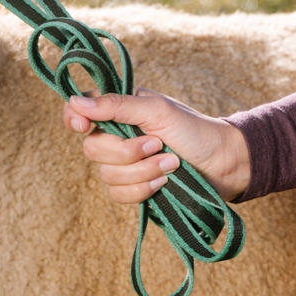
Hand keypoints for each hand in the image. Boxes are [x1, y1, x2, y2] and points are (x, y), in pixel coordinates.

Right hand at [63, 88, 250, 203]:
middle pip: (92, 148)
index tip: (84, 126)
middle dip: (127, 152)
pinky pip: (118, 195)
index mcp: (122, 107)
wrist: (222, 164)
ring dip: (142, 172)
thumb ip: (117, 105)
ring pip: (106, 175)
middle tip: (158, 144)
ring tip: (171, 164)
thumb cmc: (194, 129)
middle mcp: (118, 133)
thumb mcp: (157, 111)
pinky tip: (165, 181)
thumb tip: (75, 101)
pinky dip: (143, 189)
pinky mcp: (133, 188)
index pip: (80, 108)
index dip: (74, 117)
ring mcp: (125, 163)